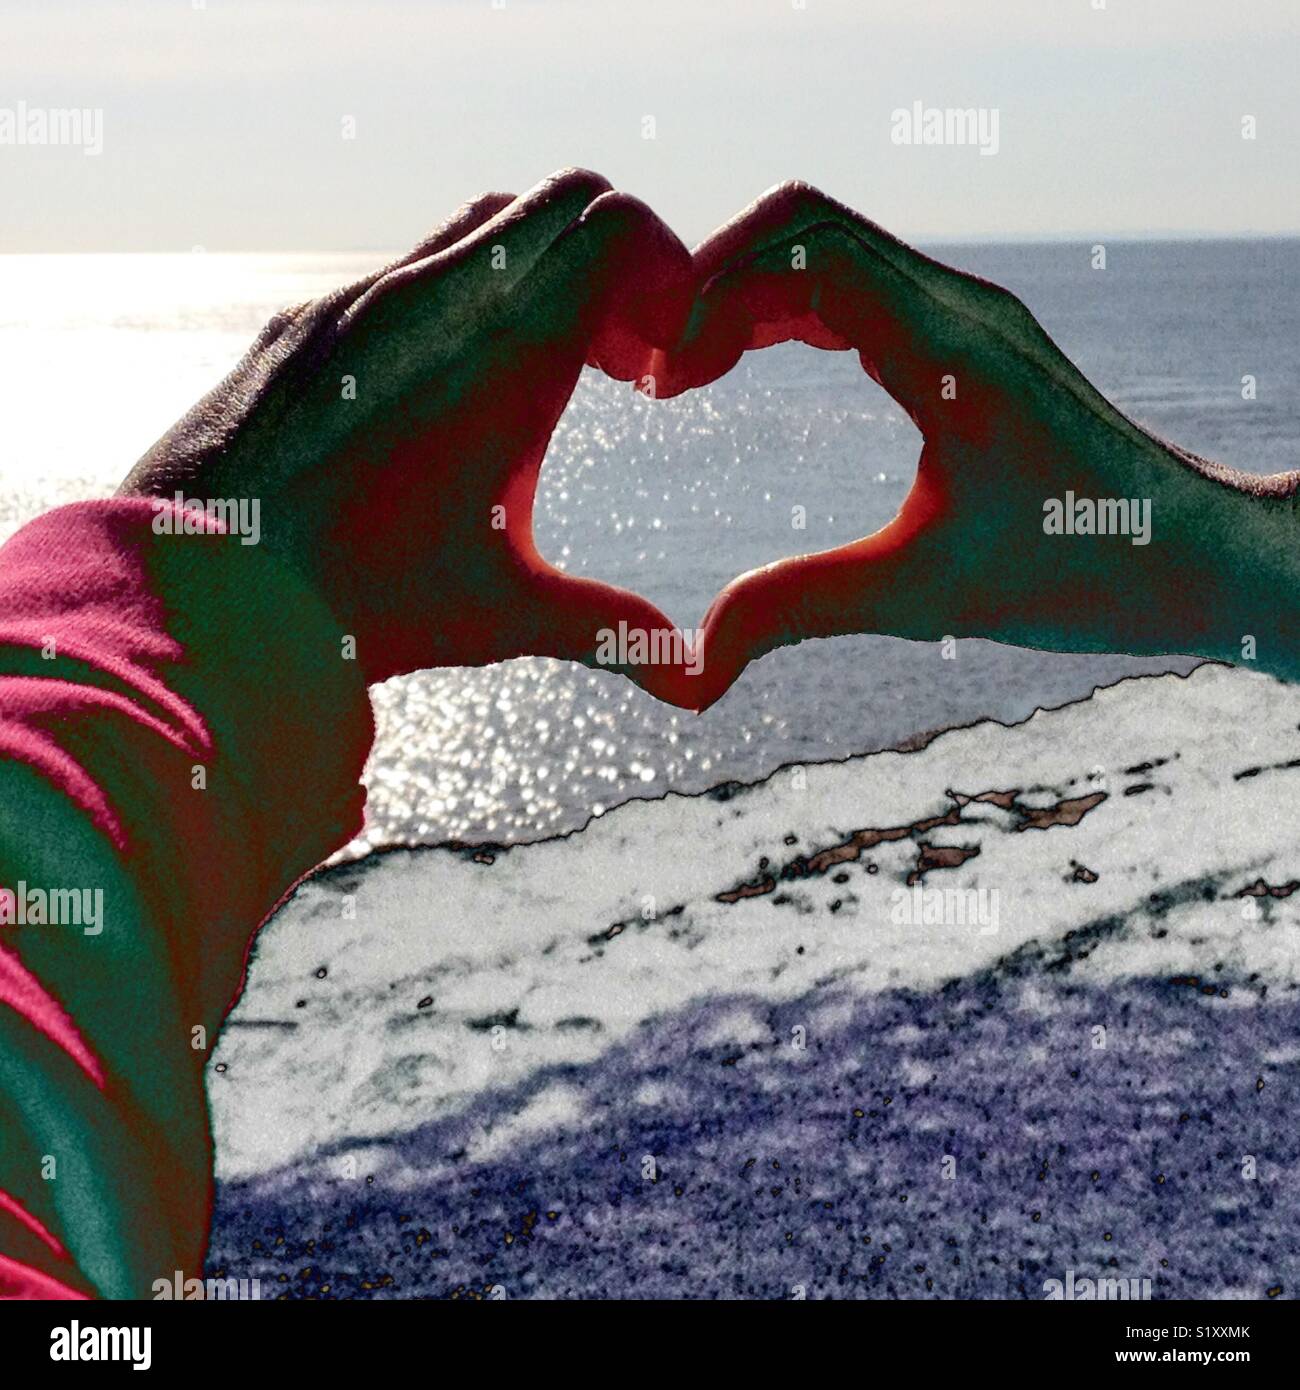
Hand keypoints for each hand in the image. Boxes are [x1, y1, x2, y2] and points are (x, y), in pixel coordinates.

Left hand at [120, 171, 706, 694]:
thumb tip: (695, 684)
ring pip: (491, 219)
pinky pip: (415, 259)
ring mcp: (365, 298)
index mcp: (504, 357)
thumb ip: (607, 627)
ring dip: (544, 272)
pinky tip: (455, 386)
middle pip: (570, 202)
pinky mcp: (313, 317)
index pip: (617, 229)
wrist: (200, 588)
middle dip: (622, 268)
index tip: (661, 374)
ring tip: (550, 371)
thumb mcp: (499, 614)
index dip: (670, 279)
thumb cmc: (357, 603)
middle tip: (625, 367)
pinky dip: (468, 291)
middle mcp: (436, 301)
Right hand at [657, 183, 1299, 708]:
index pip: (808, 249)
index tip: (669, 378)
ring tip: (691, 372)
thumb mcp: (924, 596)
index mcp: (951, 351)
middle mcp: (961, 308)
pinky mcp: (967, 336)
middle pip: (807, 225)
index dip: (715, 293)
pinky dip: (791, 307)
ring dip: (750, 291)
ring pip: (831, 248)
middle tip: (665, 374)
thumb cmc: (1081, 571)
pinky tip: (754, 364)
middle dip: (715, 283)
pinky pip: (859, 284)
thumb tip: (695, 664)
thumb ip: (801, 610)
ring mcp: (967, 313)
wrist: (1189, 554)